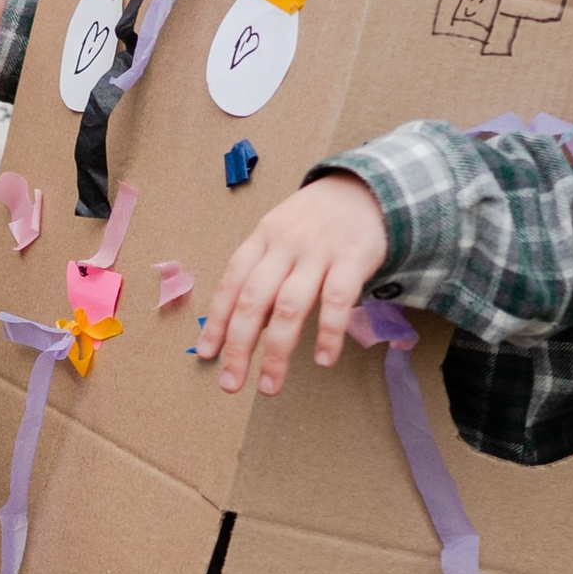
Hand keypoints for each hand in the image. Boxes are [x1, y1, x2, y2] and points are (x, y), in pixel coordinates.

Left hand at [195, 174, 390, 397]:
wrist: (365, 188)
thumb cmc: (314, 221)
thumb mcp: (279, 235)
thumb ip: (262, 274)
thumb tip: (244, 327)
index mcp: (261, 239)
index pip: (231, 283)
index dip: (216, 320)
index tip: (207, 354)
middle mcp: (284, 245)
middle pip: (253, 300)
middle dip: (238, 346)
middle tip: (230, 384)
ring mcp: (318, 252)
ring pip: (290, 306)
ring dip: (277, 351)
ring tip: (269, 385)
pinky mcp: (353, 259)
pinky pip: (337, 301)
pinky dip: (328, 333)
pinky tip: (322, 360)